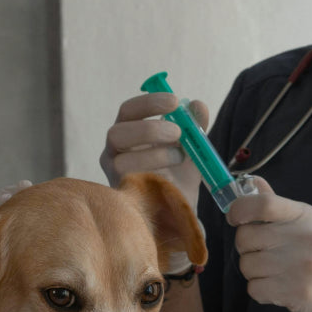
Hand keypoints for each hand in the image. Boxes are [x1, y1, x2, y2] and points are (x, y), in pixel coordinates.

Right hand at [100, 92, 208, 211]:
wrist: (179, 210)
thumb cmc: (178, 174)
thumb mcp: (191, 147)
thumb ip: (194, 126)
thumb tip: (197, 105)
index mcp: (128, 132)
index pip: (129, 111)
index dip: (148, 103)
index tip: (174, 101)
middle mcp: (115, 152)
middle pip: (116, 133)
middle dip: (149, 130)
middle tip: (178, 132)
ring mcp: (114, 175)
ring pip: (122, 161)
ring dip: (154, 155)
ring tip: (179, 157)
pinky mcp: (119, 197)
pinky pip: (129, 186)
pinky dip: (152, 178)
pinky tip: (171, 178)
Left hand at [226, 177, 311, 311]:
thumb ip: (278, 207)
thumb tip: (251, 182)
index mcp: (305, 217)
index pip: (262, 204)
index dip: (239, 209)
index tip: (235, 219)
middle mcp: (304, 238)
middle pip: (245, 237)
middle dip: (247, 249)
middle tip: (265, 255)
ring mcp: (300, 266)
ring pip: (246, 266)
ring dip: (255, 273)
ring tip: (277, 275)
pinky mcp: (295, 293)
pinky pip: (254, 289)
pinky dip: (262, 292)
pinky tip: (280, 290)